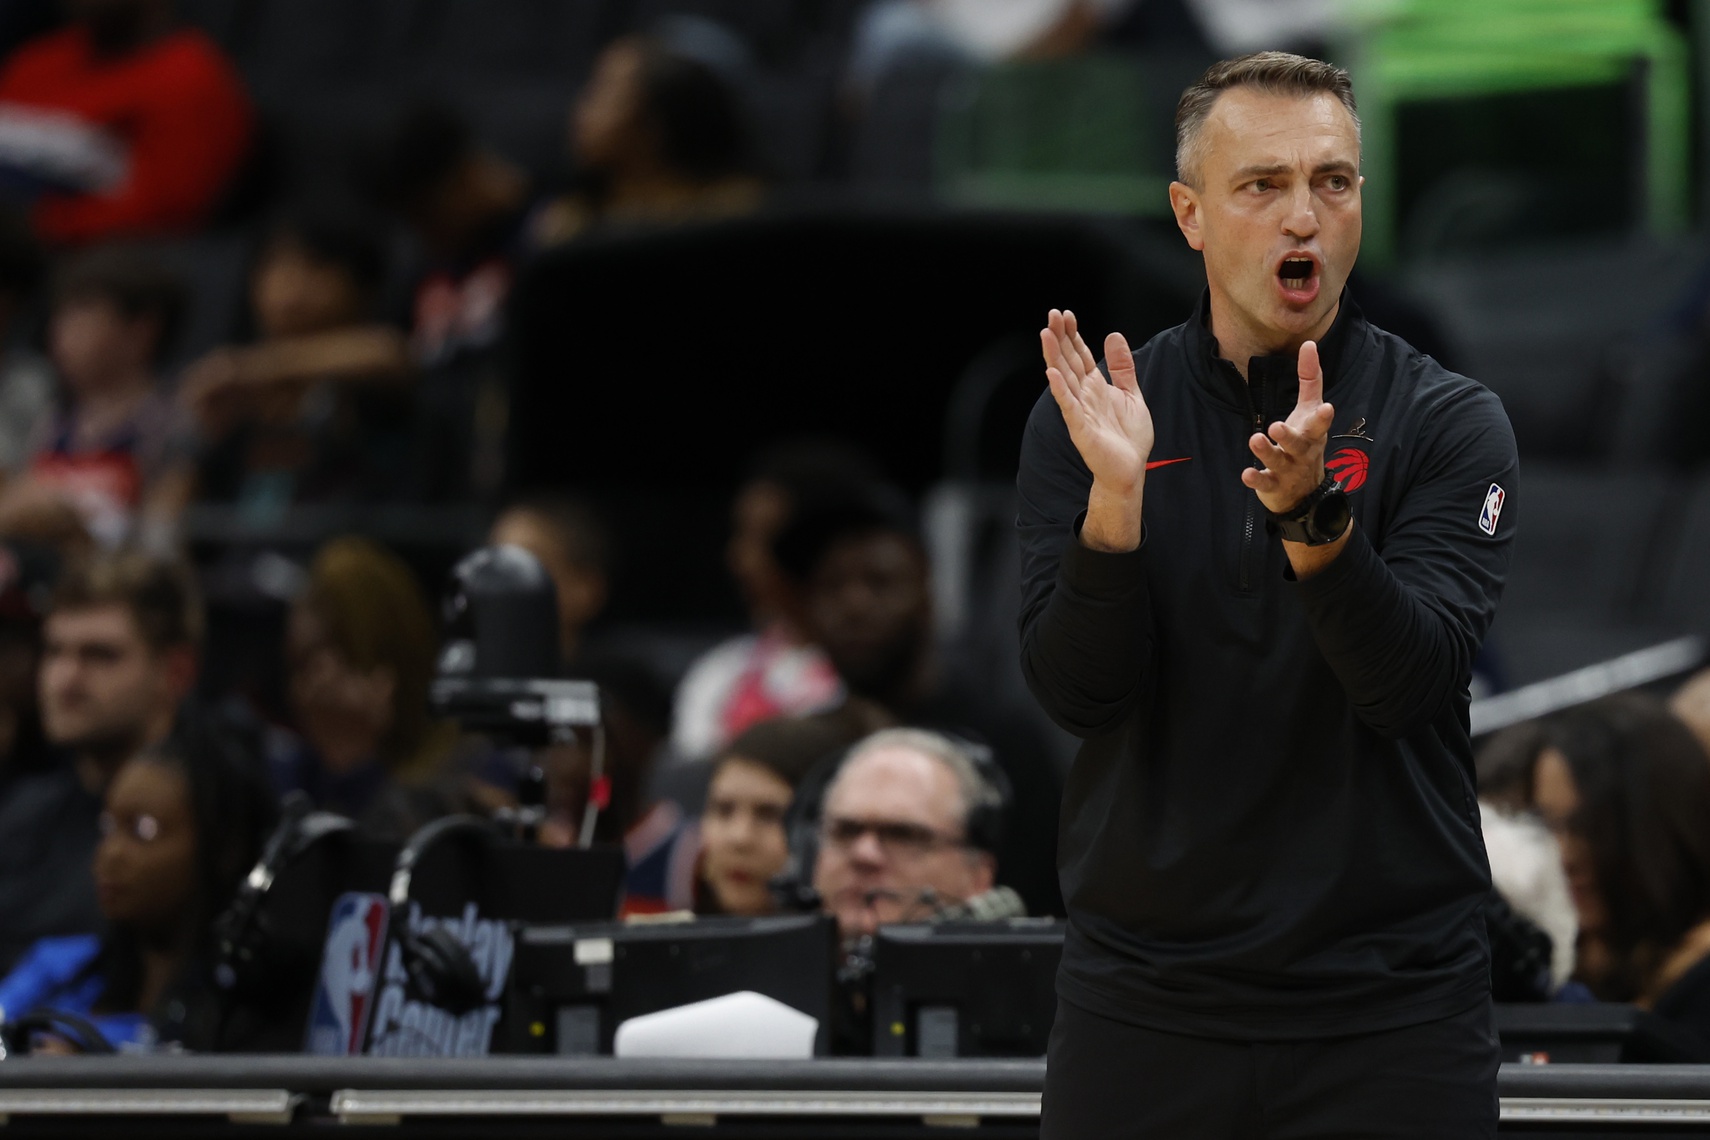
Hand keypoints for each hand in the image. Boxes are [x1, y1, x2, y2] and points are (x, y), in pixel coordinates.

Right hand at [1040, 308, 1152, 492]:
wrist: (1130, 470)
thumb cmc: (1128, 437)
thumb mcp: (1132, 394)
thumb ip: (1122, 367)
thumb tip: (1113, 336)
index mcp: (1095, 387)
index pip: (1079, 355)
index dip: (1073, 335)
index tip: (1066, 315)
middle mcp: (1084, 396)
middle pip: (1068, 361)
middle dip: (1060, 338)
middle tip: (1052, 314)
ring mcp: (1080, 411)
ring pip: (1064, 379)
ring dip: (1054, 356)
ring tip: (1046, 334)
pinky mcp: (1081, 428)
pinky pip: (1069, 407)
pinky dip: (1060, 390)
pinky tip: (1052, 374)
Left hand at [1242, 340, 1334, 513]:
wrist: (1305, 492)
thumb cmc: (1306, 441)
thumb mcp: (1309, 410)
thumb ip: (1310, 378)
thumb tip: (1309, 343)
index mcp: (1312, 433)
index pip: (1319, 423)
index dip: (1322, 417)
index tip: (1326, 407)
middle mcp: (1303, 452)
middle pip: (1299, 444)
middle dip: (1289, 436)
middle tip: (1275, 426)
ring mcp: (1289, 470)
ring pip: (1278, 461)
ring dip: (1266, 452)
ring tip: (1255, 439)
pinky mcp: (1273, 485)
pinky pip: (1264, 483)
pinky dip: (1256, 479)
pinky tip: (1245, 473)